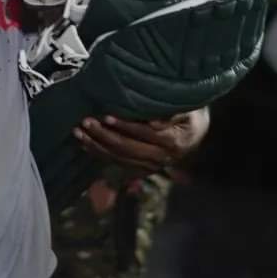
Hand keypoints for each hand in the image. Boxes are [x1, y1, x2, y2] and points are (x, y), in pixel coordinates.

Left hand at [74, 108, 208, 173]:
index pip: (144, 134)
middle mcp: (161, 158)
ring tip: (79, 132)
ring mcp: (151, 166)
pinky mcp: (142, 168)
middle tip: (86, 122)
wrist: (197, 130)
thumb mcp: (187, 109)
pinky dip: (99, 154)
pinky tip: (85, 144)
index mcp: (173, 142)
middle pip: (127, 148)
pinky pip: (117, 163)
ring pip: (119, 158)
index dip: (124, 125)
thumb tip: (150, 122)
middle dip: (104, 135)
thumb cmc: (190, 112)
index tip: (106, 116)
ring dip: (96, 146)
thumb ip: (171, 114)